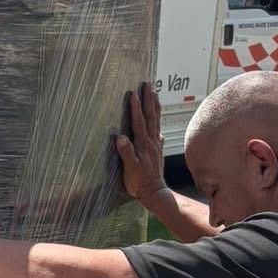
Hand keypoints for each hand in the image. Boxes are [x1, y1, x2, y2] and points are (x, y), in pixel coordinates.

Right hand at [115, 82, 168, 205]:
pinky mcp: (157, 150)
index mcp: (143, 144)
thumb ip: (126, 153)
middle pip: (150, 116)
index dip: (135, 107)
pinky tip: (158, 123)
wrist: (154, 192)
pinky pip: (158, 131)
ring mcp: (156, 145)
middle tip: (148, 85)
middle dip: (148, 100)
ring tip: (154, 94)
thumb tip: (120, 137)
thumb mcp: (130, 168)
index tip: (133, 93)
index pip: (139, 121)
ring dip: (154, 106)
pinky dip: (158, 123)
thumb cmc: (139, 182)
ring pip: (156, 121)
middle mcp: (151, 141)